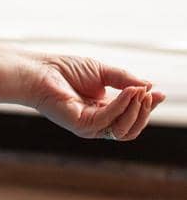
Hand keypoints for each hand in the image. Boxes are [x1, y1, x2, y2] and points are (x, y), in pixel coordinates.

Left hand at [20, 51, 166, 141]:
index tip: (159, 93)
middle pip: (131, 128)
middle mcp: (97, 123)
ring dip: (137, 110)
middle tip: (150, 93)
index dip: (147, 107)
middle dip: (145, 111)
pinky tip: (130, 91)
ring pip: (124, 129)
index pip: (131, 117)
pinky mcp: (81, 126)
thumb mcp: (103, 72)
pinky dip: (123, 106)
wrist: (39, 70)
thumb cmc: (65, 70)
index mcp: (103, 111)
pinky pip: (109, 119)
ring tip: (140, 91)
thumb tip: (149, 87)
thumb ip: (125, 80)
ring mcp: (90, 127)